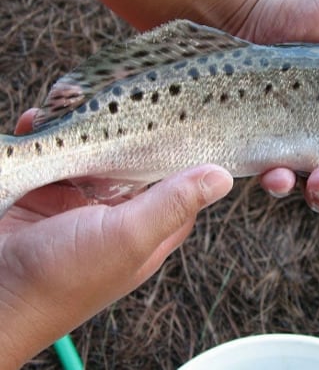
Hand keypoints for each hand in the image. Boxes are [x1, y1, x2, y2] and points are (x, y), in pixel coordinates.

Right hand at [0, 111, 232, 367]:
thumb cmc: (61, 278)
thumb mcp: (127, 237)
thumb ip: (173, 205)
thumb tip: (223, 177)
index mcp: (150, 228)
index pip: (183, 184)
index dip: (187, 154)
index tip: (186, 118)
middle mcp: (121, 214)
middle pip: (138, 161)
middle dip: (129, 132)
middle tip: (122, 97)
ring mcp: (83, 203)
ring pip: (96, 154)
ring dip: (84, 130)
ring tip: (72, 104)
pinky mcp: (47, 194)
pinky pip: (56, 156)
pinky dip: (48, 137)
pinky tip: (39, 122)